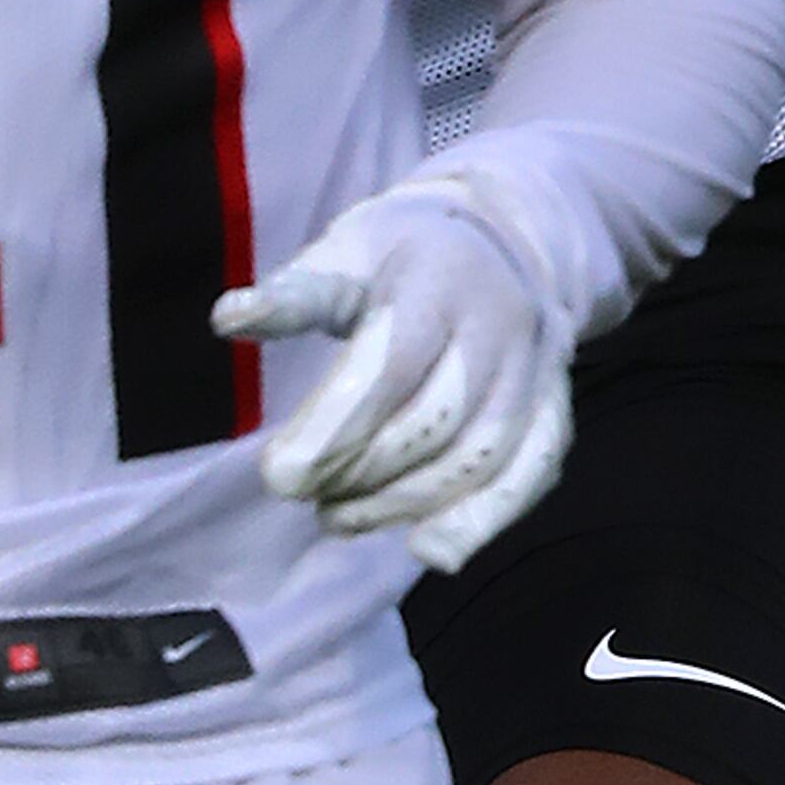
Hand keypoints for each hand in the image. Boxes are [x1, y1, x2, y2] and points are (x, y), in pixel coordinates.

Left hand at [216, 175, 576, 575]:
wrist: (507, 239)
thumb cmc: (403, 253)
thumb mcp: (346, 250)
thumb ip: (297, 294)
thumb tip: (228, 319)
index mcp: (441, 276)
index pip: (393, 364)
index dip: (335, 429)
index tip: (277, 476)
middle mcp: (502, 323)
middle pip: (436, 420)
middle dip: (359, 472)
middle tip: (298, 490)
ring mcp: (538, 368)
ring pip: (481, 456)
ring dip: (404, 504)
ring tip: (340, 515)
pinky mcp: (556, 406)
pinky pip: (533, 474)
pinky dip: (482, 520)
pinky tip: (427, 545)